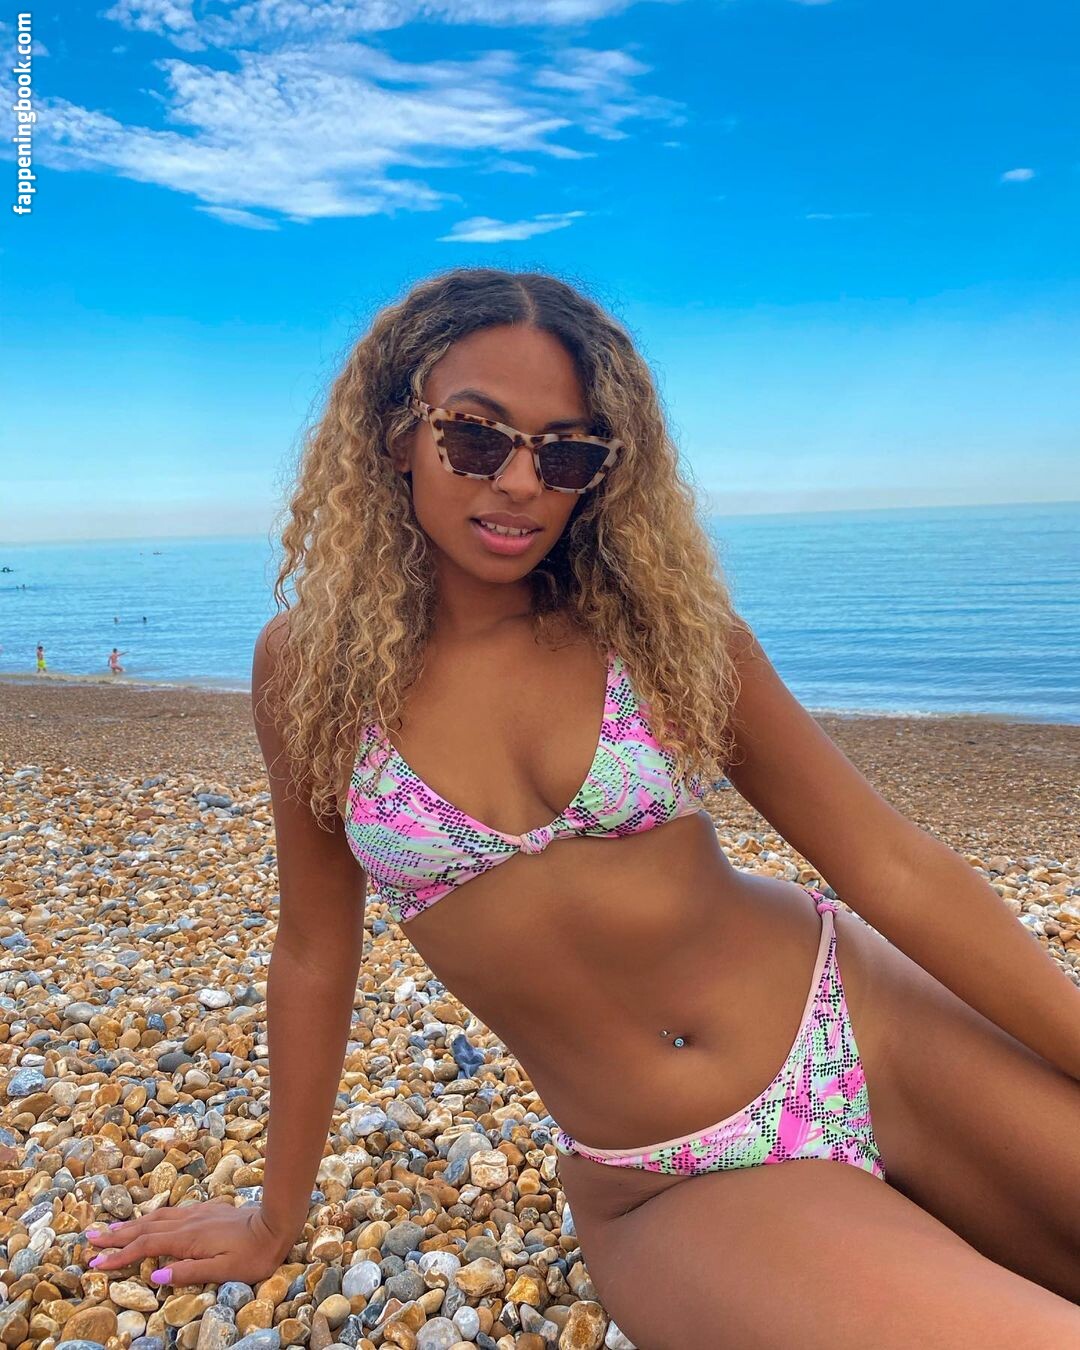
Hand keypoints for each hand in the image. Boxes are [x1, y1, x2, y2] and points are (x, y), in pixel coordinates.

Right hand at [85, 1199, 299, 1287]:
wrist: (277, 1223)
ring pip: (156, 1217)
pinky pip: (170, 1213)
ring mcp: (197, 1214)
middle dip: (116, 1235)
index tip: (97, 1262)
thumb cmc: (253, 1254)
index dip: (120, 1255)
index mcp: (188, 1238)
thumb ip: (189, 1272)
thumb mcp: (223, 1271)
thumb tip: (155, 1275)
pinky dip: (151, 1217)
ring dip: (131, 1223)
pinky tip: (149, 1218)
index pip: (146, 1246)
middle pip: (145, 1227)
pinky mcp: (206, 1211)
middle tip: (90, 1239)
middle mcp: (188, 1222)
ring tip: (110, 1228)